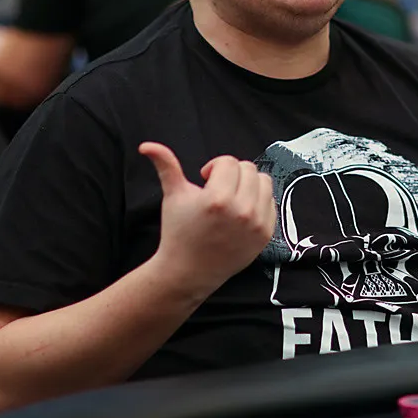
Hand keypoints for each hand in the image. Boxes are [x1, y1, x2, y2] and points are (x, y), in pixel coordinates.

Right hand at [141, 143, 276, 297]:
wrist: (189, 271)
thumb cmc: (179, 231)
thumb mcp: (172, 196)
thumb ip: (165, 166)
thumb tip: (147, 146)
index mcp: (218, 198)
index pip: (229, 162)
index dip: (214, 167)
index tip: (205, 179)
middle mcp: (241, 210)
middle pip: (248, 169)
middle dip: (232, 173)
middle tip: (218, 188)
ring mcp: (256, 223)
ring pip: (264, 182)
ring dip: (248, 184)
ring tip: (232, 196)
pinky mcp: (265, 234)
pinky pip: (271, 203)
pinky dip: (258, 201)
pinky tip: (241, 210)